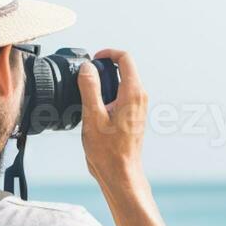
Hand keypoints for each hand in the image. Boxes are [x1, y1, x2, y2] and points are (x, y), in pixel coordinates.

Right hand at [78, 49, 146, 187]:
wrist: (119, 173)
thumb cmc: (108, 150)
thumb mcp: (93, 116)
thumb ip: (90, 88)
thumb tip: (87, 68)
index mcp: (133, 93)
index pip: (125, 59)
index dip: (108, 53)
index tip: (93, 59)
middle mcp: (139, 97)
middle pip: (124, 69)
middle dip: (103, 69)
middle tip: (85, 79)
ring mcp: (138, 107)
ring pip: (121, 83)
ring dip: (103, 84)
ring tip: (87, 98)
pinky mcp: (133, 116)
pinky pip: (121, 96)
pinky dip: (107, 96)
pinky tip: (93, 111)